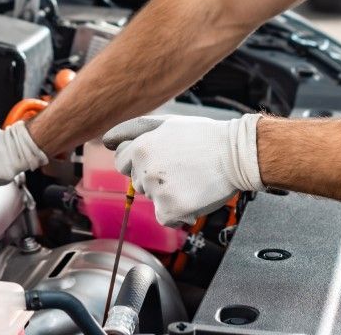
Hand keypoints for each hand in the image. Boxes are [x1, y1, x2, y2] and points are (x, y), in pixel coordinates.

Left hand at [103, 114, 263, 226]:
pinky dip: (177, 212)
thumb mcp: (166, 123)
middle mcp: (144, 170)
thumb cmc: (203, 137)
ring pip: (152, 199)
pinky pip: (165, 217)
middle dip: (153, 177)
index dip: (140, 161)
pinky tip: (193, 195)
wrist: (235, 155)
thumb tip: (106, 140)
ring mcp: (157, 192)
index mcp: (140, 148)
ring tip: (190, 179)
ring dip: (167, 195)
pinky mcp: (170, 211)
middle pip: (137, 182)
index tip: (161, 159)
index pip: (121, 162)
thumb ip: (133, 129)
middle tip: (181, 167)